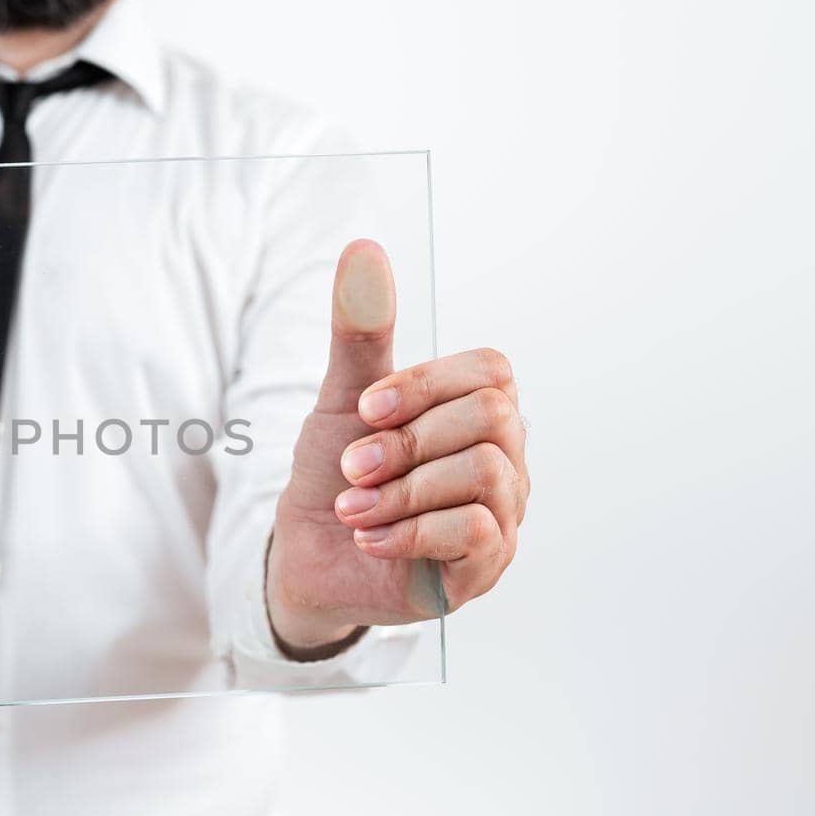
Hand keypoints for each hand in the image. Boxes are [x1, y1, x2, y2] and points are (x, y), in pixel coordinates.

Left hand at [267, 240, 529, 653]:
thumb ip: (360, 331)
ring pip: (485, 474)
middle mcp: (505, 460)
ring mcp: (503, 516)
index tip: (365, 409)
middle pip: (493, 417)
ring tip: (353, 508)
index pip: (492, 371)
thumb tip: (363, 247)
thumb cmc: (337, 475)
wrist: (309, 557)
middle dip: (407, 441)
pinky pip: (474, 531)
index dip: (426, 383)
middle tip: (353, 467)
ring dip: (402, 490)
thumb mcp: (342, 400)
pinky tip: (370, 537)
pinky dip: (409, 531)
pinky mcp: (484, 568)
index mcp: (477, 413)